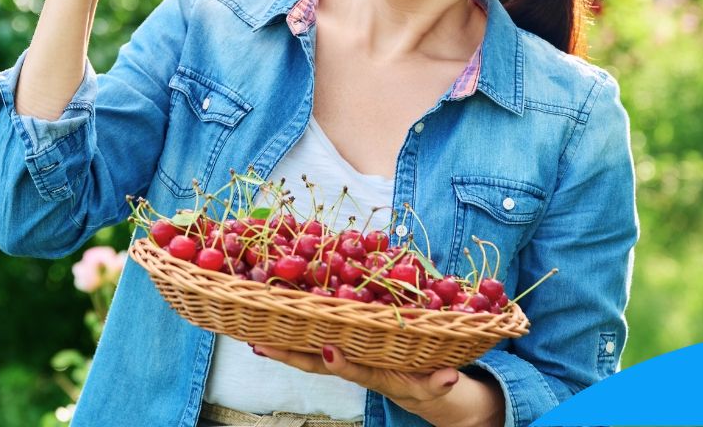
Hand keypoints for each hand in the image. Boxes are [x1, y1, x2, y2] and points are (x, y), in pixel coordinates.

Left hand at [247, 342, 460, 413]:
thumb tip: (450, 378)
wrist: (421, 387)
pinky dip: (290, 328)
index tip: (329, 350)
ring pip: (307, 349)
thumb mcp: (436, 384)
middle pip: (315, 362)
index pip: (354, 369)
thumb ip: (440, 381)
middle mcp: (353, 364)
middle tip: (261, 344)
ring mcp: (345, 355)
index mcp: (375, 373)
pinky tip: (270, 315)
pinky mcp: (341, 343)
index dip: (341, 362)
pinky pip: (312, 337)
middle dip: (288, 354)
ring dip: (280, 342)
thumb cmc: (427, 382)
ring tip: (252, 330)